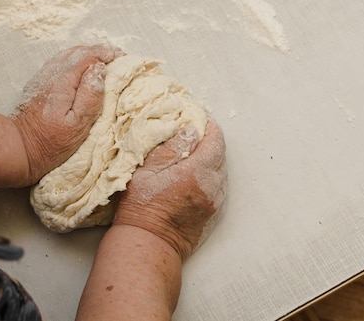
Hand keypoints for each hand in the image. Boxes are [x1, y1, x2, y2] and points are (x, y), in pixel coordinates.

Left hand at [12, 45, 122, 183]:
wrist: (18, 147)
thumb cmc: (51, 141)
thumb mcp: (78, 124)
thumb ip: (90, 95)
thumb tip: (100, 69)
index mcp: (63, 81)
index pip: (87, 56)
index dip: (106, 53)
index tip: (122, 57)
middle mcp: (51, 74)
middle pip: (77, 51)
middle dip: (99, 52)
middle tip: (116, 59)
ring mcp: (43, 77)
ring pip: (67, 55)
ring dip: (87, 55)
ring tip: (103, 63)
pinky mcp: (39, 84)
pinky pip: (60, 63)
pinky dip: (75, 62)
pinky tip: (82, 71)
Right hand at [113, 119, 226, 259]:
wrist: (148, 245)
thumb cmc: (140, 208)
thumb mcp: (146, 171)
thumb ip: (171, 148)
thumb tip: (190, 130)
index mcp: (196, 173)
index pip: (215, 141)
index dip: (209, 126)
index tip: (200, 119)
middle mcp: (212, 187)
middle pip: (221, 155)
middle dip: (210, 141)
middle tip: (195, 134)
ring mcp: (215, 203)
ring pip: (222, 173)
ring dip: (212, 160)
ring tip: (194, 155)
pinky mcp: (214, 216)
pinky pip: (220, 189)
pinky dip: (212, 178)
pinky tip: (195, 177)